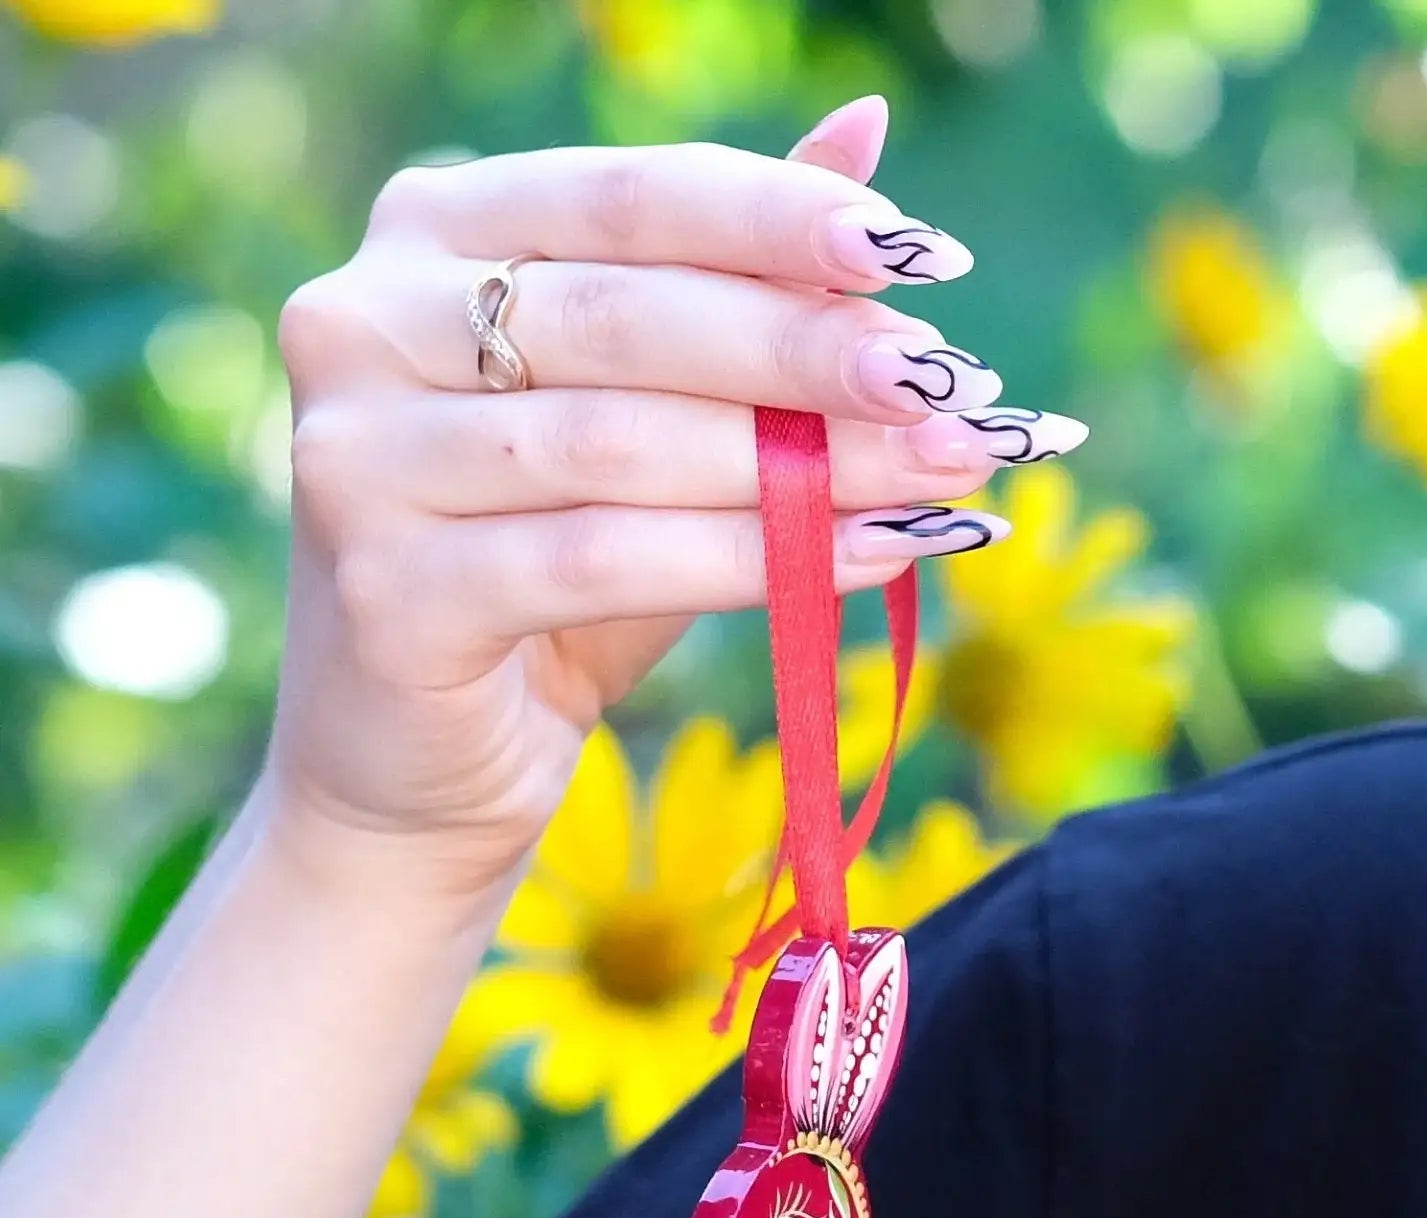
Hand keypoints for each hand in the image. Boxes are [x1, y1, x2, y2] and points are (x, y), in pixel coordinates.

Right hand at [261, 97, 1084, 905]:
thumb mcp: (652, 416)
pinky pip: (608, 560)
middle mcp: (367, 321)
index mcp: (431, 233)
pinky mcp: (391, 591)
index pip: (629, 197)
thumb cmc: (549, 577)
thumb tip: (865, 131)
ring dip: (808, 465)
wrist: (423, 761)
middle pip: (632, 318)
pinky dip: (755, 558)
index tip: (923, 259)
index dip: (781, 220)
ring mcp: (358, 458)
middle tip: (952, 387)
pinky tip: (869, 557)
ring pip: (626, 445)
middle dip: (813, 354)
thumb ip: (737, 283)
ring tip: (942, 477)